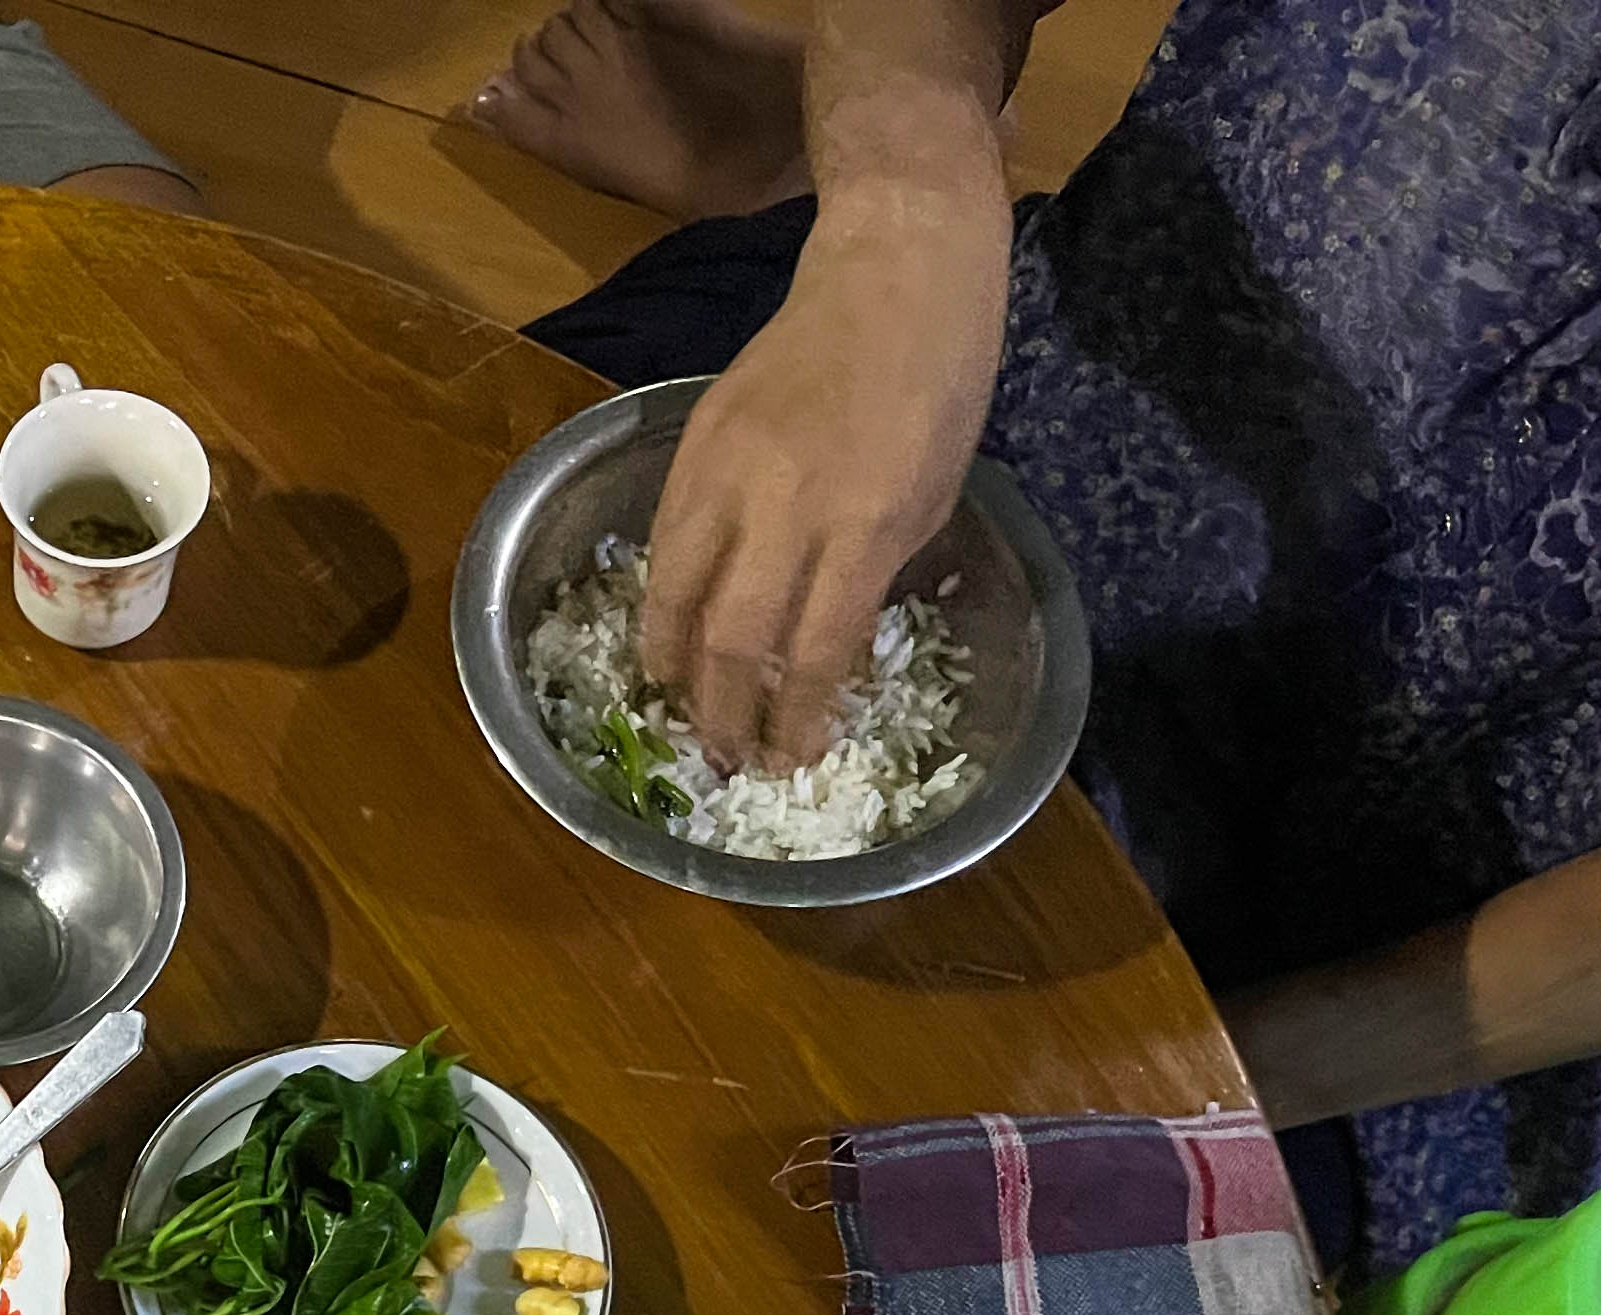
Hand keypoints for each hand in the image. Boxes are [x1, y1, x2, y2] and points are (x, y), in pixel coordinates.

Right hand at [637, 194, 1008, 768]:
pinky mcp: (692, 443)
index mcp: (865, 522)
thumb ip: (871, 578)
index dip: (797, 719)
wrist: (894, 271)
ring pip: (673, 596)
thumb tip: (820, 654)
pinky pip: (662, 543)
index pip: (813, 651)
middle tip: (726, 756)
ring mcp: (729, 470)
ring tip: (676, 704)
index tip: (791, 757)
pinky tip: (670, 628)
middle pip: (731, 640)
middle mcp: (787, 504)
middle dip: (723, 714)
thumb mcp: (931, 496)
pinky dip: (662, 599)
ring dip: (670, 666)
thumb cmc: (938, 386)